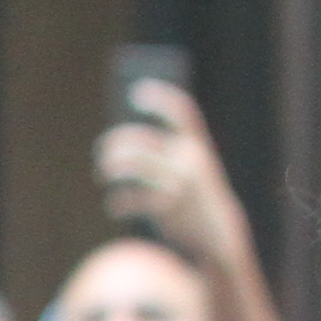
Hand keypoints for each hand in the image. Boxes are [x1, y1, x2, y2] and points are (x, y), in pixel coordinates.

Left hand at [92, 76, 251, 276]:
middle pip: (143, 140)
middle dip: (116, 143)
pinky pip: (133, 198)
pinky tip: (115, 205)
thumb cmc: (196, 194)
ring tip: (102, 172)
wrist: (218, 230)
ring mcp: (179, 183)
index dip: (160, 98)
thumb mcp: (188, 169)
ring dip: (112, 167)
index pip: (181, 112)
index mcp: (198, 145)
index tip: (136, 90)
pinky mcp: (168, 206)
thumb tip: (123, 142)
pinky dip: (119, 202)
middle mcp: (189, 160)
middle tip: (103, 150)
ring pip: (133, 165)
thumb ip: (166, 153)